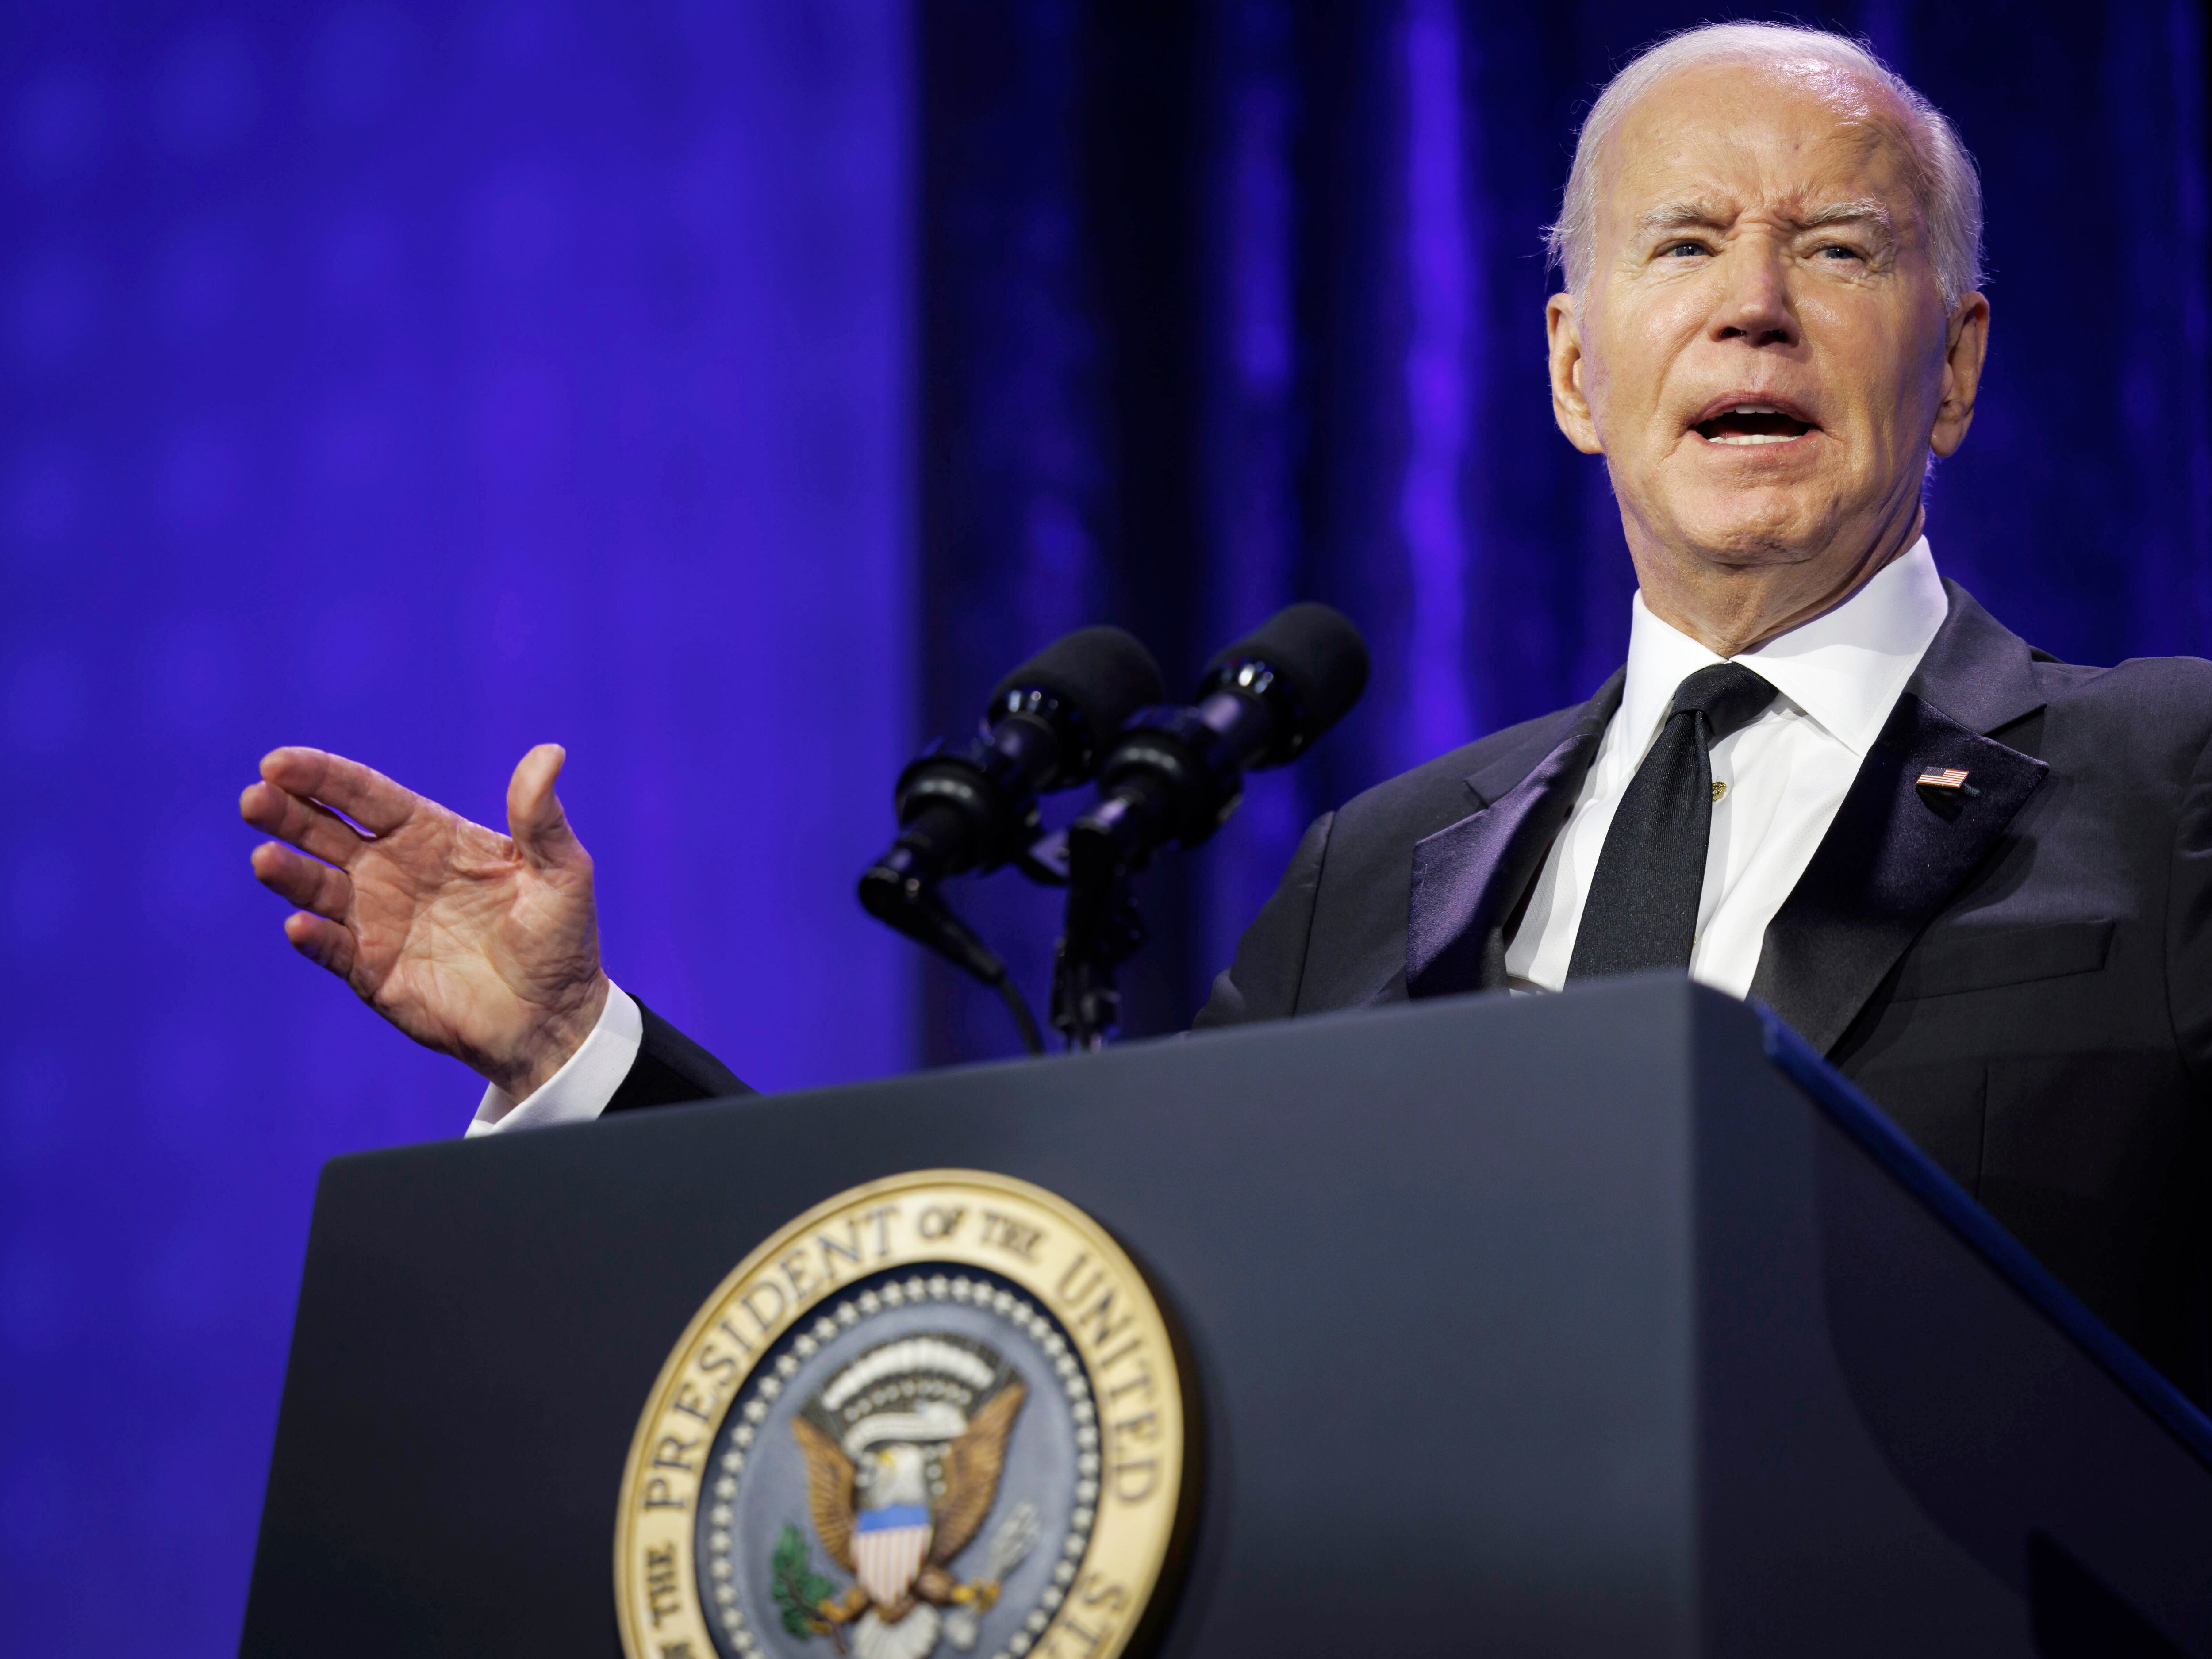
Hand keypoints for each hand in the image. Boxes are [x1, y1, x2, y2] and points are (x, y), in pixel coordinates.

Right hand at [241, 743, 610, 1099]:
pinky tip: (301, 925)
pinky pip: (334, 950)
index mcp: (431, 835)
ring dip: (289, 873)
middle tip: (254, 798)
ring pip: (318, 889)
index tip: (279, 762)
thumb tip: (550, 753)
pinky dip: (315, 938)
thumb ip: (542, 816)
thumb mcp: (562, 871)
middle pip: (325, 833)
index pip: (365, 796)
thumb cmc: (560, 938)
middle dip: (287, 814)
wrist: (555, 1017)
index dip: (323, 777)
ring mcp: (377, 922)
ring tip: (264, 858)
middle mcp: (392, 872)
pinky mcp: (373, 972)